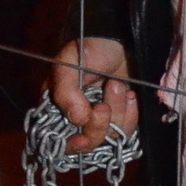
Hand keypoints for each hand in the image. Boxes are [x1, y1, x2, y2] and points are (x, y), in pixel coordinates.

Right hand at [48, 36, 137, 150]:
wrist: (121, 40)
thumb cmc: (90, 49)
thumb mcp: (70, 63)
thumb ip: (66, 92)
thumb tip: (78, 119)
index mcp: (56, 107)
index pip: (58, 140)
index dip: (71, 144)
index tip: (82, 138)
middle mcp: (76, 118)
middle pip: (85, 144)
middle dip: (97, 128)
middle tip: (103, 106)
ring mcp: (100, 120)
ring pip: (107, 136)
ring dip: (116, 112)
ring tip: (118, 86)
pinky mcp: (120, 119)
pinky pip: (125, 131)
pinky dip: (130, 115)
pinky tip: (130, 96)